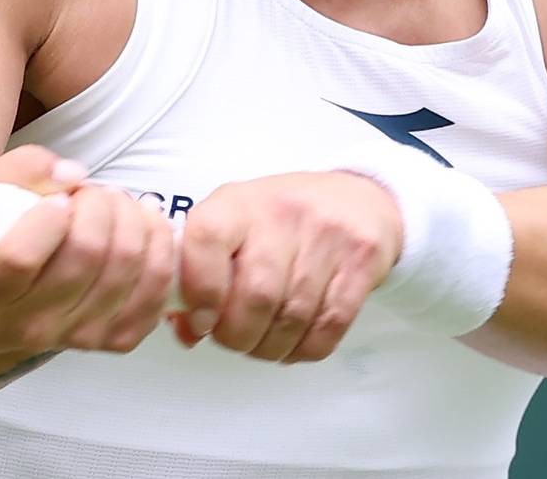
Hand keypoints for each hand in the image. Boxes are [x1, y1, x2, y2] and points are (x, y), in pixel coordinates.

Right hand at [0, 146, 176, 355]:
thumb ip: (22, 172)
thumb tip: (72, 174)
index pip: (21, 258)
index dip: (47, 219)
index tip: (56, 200)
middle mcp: (32, 323)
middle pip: (87, 254)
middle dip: (98, 205)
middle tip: (90, 194)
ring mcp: (77, 335)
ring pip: (127, 267)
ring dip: (133, 219)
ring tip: (116, 204)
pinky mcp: (114, 339)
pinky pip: (156, 292)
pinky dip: (159, 249)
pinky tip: (145, 225)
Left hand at [173, 172, 401, 362]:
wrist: (357, 198)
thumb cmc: (281, 217)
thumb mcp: (234, 224)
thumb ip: (201, 270)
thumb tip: (185, 327)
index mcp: (238, 203)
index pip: (206, 239)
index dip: (199, 291)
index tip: (199, 320)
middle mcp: (282, 214)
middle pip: (256, 294)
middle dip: (237, 335)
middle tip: (232, 339)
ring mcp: (326, 237)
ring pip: (292, 316)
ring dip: (270, 346)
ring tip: (261, 344)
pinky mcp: (361, 262)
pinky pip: (330, 324)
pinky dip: (304, 348)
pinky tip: (292, 345)